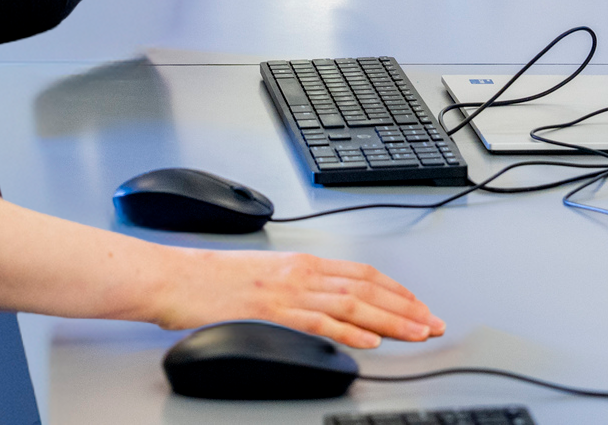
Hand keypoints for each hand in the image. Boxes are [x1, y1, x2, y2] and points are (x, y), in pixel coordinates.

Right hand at [149, 248, 444, 350]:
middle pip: (367, 289)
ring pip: (352, 305)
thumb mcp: (262, 275)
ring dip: (390, 320)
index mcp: (301, 263)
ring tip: (417, 334)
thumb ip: (295, 287)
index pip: (362, 274)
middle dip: (406, 307)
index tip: (419, 306)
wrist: (174, 277)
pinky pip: (319, 322)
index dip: (397, 291)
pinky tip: (369, 342)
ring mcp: (287, 292)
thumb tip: (324, 304)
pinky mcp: (272, 312)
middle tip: (433, 324)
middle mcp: (301, 273)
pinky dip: (348, 332)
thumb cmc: (210, 280)